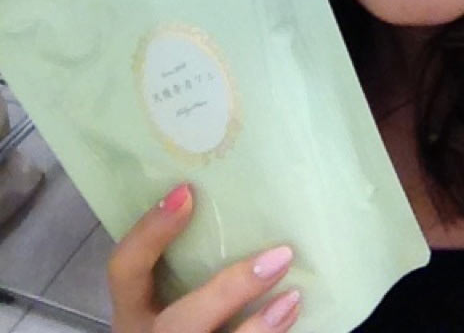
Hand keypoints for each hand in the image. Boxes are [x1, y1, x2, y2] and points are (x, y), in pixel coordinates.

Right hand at [108, 183, 300, 332]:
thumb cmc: (179, 314)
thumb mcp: (165, 293)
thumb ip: (190, 261)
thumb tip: (244, 210)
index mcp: (132, 309)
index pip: (124, 267)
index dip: (149, 231)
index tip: (186, 192)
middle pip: (180, 322)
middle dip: (231, 291)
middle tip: (279, 256)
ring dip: (258, 327)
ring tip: (292, 298)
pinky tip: (289, 317)